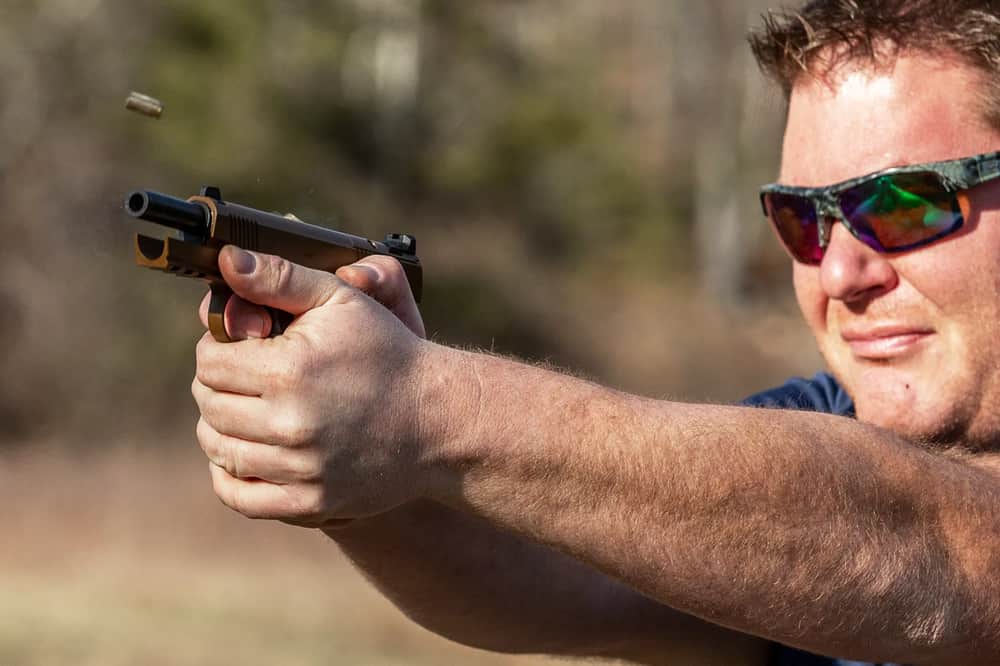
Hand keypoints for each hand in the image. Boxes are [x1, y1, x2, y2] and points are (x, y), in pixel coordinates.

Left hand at [192, 246, 431, 526]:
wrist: (439, 419)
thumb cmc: (390, 353)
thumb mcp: (341, 300)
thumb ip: (279, 277)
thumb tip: (226, 260)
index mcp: (288, 371)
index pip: (210, 362)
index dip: (218, 348)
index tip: (239, 346)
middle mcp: (290, 424)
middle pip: (210, 406)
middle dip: (219, 386)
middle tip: (243, 376)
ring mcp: (300, 469)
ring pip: (220, 450)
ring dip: (220, 428)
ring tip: (244, 411)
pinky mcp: (311, 503)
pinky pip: (240, 497)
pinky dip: (229, 477)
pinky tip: (244, 454)